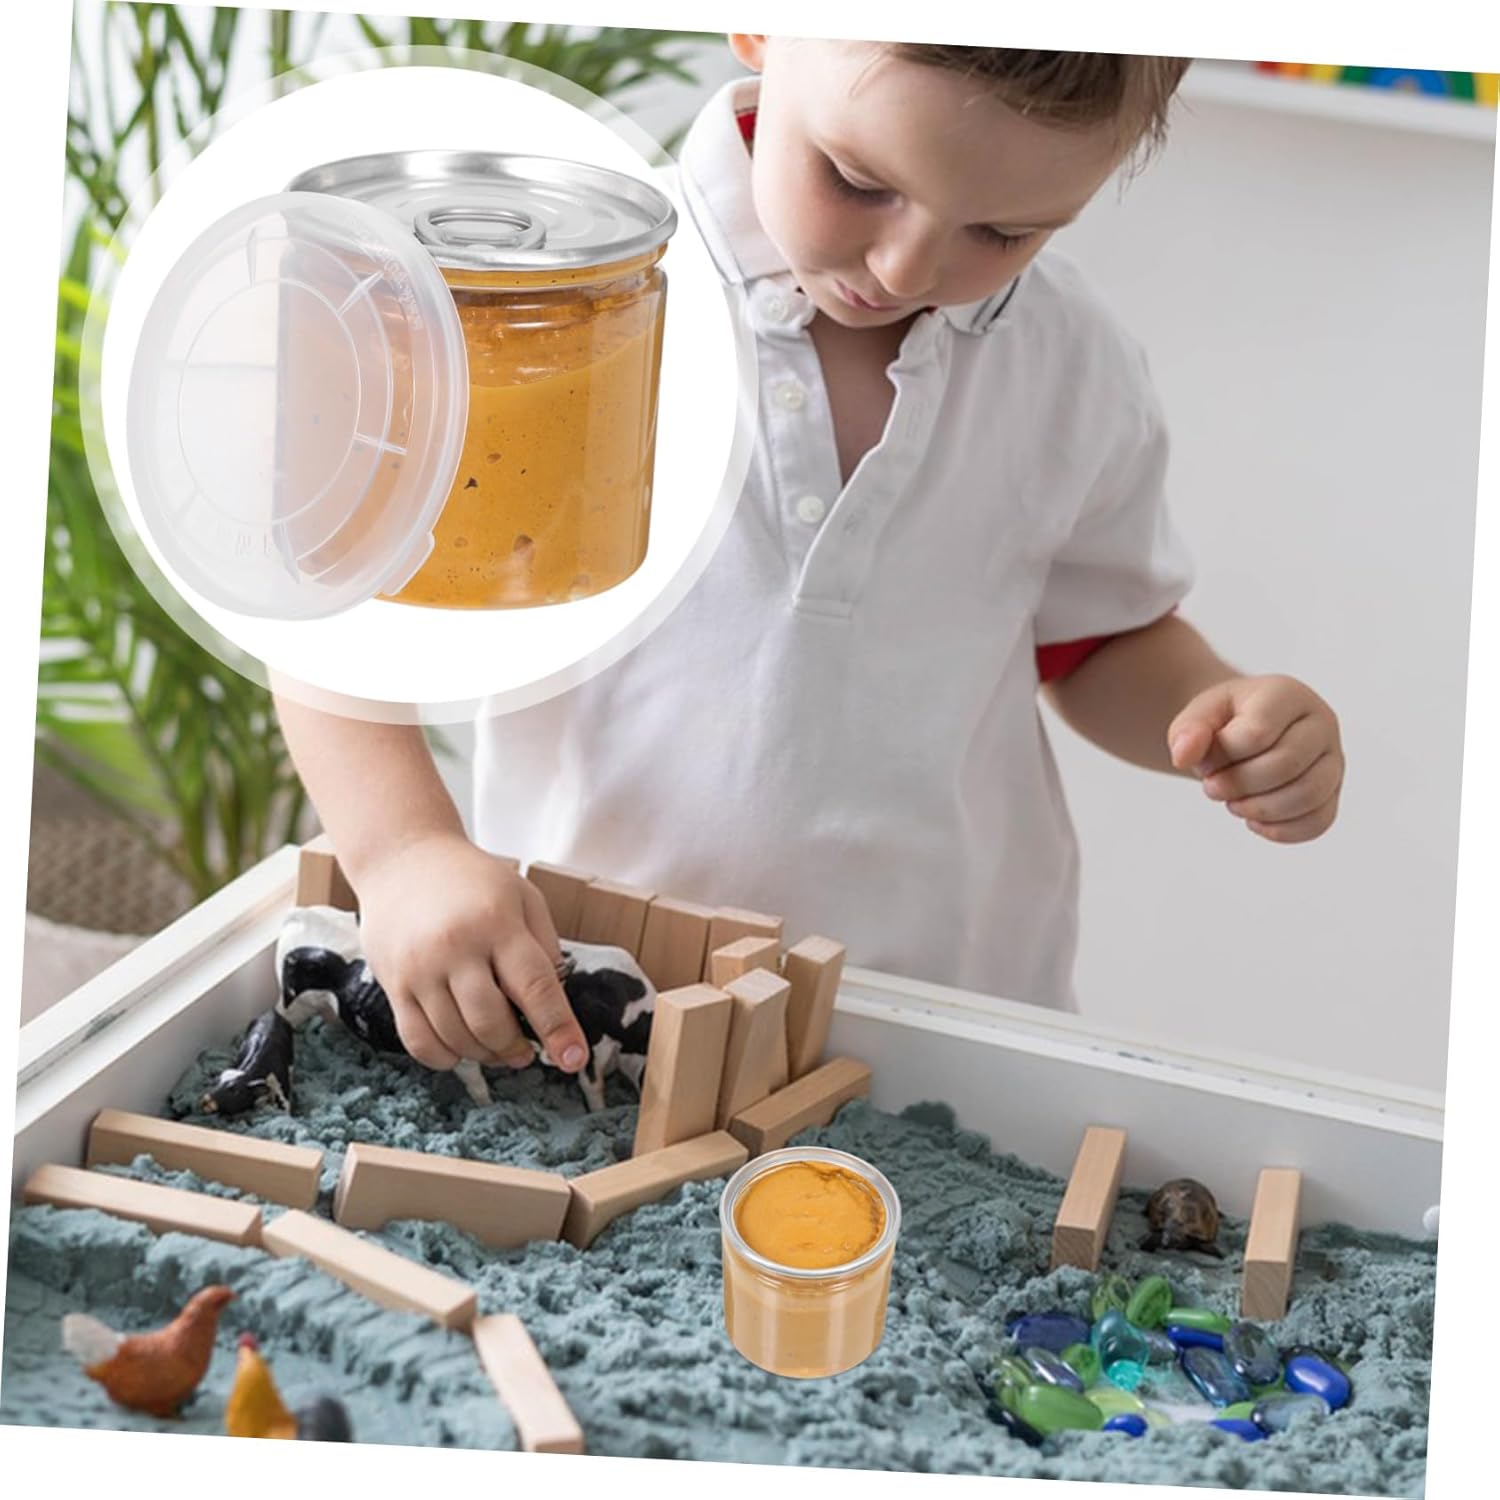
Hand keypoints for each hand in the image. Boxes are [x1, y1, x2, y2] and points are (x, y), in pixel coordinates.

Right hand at [355, 832, 589, 1073]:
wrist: (402, 857)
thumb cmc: (470, 879)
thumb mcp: (522, 895)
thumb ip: (544, 944)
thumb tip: (557, 1001)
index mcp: (497, 922)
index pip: (535, 986)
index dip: (558, 1028)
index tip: (574, 1059)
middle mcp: (456, 947)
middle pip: (491, 1022)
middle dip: (516, 1048)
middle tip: (526, 1052)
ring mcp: (419, 968)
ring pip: (455, 1037)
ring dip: (484, 1055)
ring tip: (496, 1047)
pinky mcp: (393, 984)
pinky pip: (418, 1041)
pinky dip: (444, 1058)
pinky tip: (460, 1049)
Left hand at [1167, 675, 1343, 843]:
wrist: (1246, 733)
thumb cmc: (1225, 722)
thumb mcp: (1199, 716)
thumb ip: (1187, 731)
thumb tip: (1182, 756)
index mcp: (1287, 694)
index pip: (1259, 733)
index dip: (1224, 756)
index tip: (1205, 762)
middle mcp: (1321, 722)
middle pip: (1286, 765)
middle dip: (1239, 784)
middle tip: (1213, 787)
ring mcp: (1333, 758)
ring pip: (1308, 795)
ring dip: (1260, 809)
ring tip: (1234, 803)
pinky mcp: (1333, 792)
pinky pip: (1319, 821)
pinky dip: (1282, 830)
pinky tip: (1254, 820)